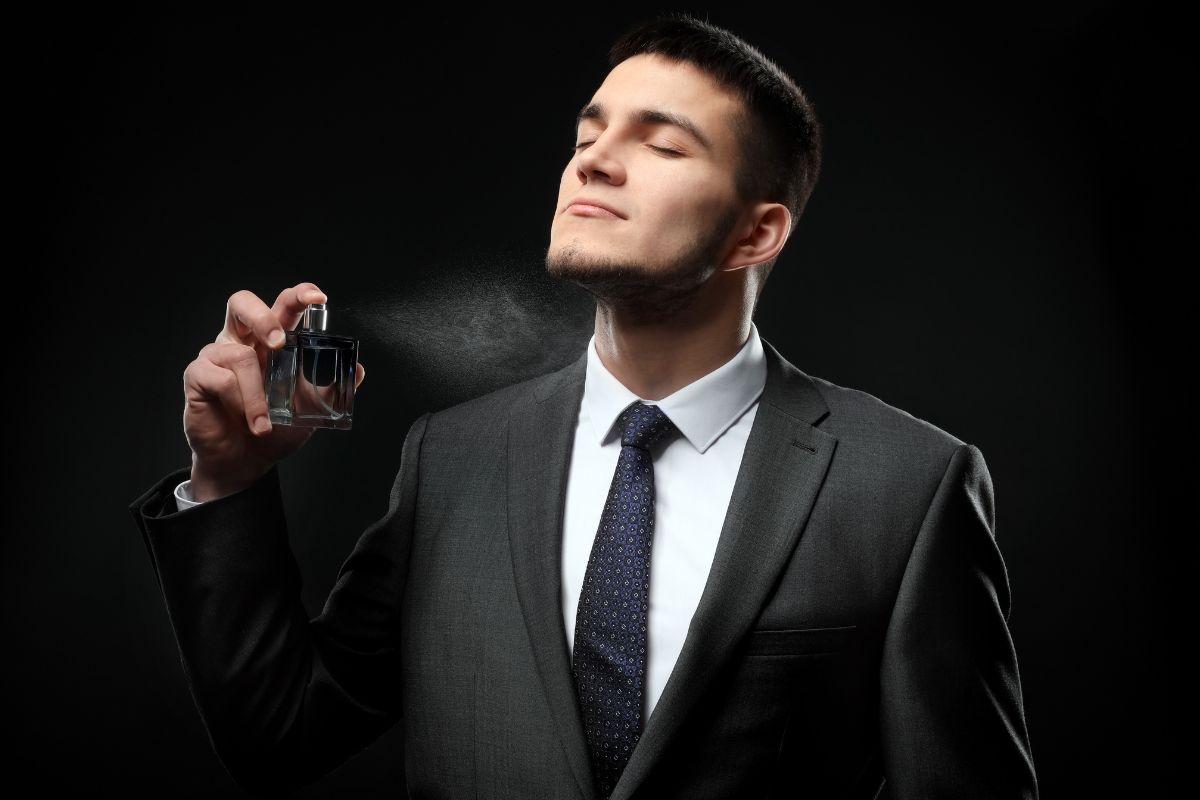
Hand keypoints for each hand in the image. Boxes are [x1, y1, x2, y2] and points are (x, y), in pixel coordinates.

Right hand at [182, 281, 366, 500]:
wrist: (245, 463)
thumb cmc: (274, 430)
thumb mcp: (310, 409)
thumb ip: (331, 388)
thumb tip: (359, 370)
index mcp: (269, 342)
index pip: (282, 307)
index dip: (298, 295)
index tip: (317, 297)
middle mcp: (240, 342)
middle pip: (242, 303)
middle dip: (262, 317)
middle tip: (278, 341)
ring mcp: (216, 357)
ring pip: (238, 355)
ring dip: (257, 394)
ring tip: (263, 424)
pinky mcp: (198, 376)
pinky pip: (220, 378)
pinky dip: (239, 401)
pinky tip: (245, 421)